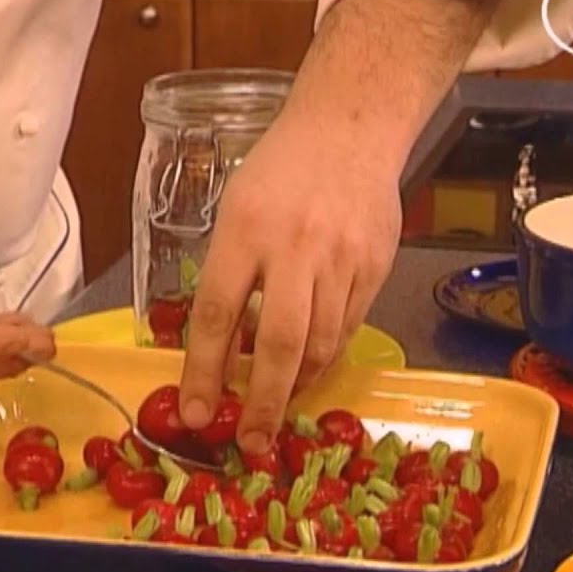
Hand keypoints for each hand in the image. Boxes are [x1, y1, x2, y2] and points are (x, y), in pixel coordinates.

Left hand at [177, 115, 400, 453]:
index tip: (197, 413)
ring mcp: (341, 258)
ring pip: (320, 343)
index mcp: (245, 230)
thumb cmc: (280, 170)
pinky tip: (309, 367)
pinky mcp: (375, 266)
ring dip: (296, 385)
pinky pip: (348, 328)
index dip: (204, 372)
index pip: (217, 314)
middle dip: (262, 401)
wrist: (350, 129)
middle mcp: (295, 246)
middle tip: (250, 442)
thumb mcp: (235, 211)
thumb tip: (216, 349)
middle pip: (278, 342)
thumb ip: (228, 275)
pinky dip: (325, 356)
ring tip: (277, 407)